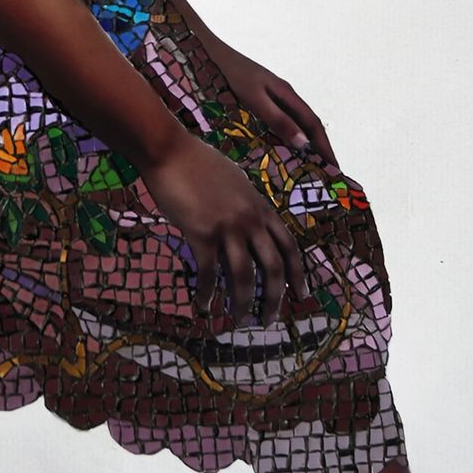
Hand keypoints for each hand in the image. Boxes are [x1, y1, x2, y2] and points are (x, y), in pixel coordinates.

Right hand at [141, 132, 310, 323]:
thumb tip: (248, 224)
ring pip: (244, 276)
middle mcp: (250, 220)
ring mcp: (228, 227)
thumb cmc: (197, 162)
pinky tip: (203, 307)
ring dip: (242, 304)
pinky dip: (207, 294)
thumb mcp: (235, 182)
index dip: (298, 274)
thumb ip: (246, 205)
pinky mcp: (202, 233)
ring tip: (238, 321)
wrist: (170, 151)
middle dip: (275, 298)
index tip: (302, 294)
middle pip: (273, 267)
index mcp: (261, 207)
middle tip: (270, 320)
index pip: (290, 246)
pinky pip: (209, 273)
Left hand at [202, 37, 337, 166]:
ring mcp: (267, 98)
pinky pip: (273, 125)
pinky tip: (275, 153)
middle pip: (305, 126)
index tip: (334, 169)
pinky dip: (280, 140)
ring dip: (299, 147)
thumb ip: (277, 119)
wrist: (204, 52)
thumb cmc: (229, 74)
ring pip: (290, 126)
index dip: (325, 147)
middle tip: (322, 176)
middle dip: (316, 149)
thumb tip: (304, 143)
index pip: (313, 124)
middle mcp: (281, 96)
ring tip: (302, 171)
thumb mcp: (255, 98)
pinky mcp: (253, 102)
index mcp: (286, 94)